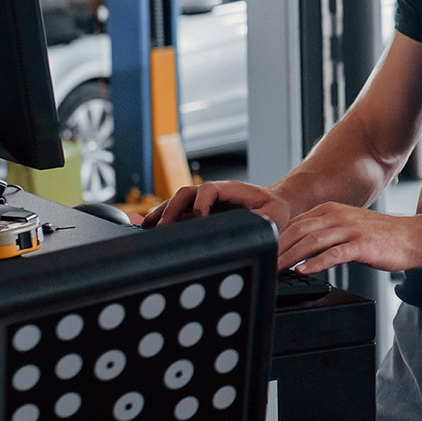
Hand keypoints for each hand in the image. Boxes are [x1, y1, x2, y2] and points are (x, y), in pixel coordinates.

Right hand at [141, 180, 292, 229]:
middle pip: (186, 194)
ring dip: (163, 212)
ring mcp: (206, 200)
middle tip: (162, 228)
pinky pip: (179, 211)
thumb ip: (262, 222)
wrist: (276, 203)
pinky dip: (164, 217)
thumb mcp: (273, 216)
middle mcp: (214, 193)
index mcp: (230, 189)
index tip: (199, 219)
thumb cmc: (274, 209)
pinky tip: (150, 226)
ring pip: (178, 202)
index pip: (208, 190)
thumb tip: (253, 231)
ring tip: (146, 226)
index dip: (201, 204)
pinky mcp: (201, 210)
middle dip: (172, 209)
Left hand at [277, 203, 420, 273]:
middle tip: (265, 262)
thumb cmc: (381, 236)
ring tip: (278, 268)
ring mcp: (351, 229)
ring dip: (292, 255)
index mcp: (331, 210)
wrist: (412, 238)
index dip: (277, 238)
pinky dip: (316, 263)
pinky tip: (304, 271)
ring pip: (313, 240)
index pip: (296, 222)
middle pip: (300, 229)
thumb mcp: (347, 226)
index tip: (265, 252)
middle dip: (279, 247)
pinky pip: (334, 253)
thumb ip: (324, 232)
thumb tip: (298, 246)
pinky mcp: (362, 245)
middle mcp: (339, 216)